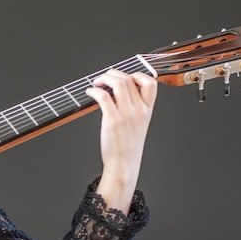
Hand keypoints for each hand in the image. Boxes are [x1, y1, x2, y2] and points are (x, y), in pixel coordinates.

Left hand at [85, 69, 157, 214]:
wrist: (124, 165)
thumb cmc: (127, 146)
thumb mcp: (137, 124)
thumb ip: (132, 107)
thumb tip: (114, 92)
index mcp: (147, 110)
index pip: (150, 82)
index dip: (137, 74)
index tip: (124, 76)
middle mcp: (139, 110)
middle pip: (128, 79)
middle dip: (113, 74)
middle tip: (103, 78)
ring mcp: (127, 115)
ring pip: (117, 83)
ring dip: (103, 78)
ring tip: (96, 83)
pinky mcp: (113, 121)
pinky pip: (103, 96)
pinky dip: (94, 90)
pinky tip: (89, 93)